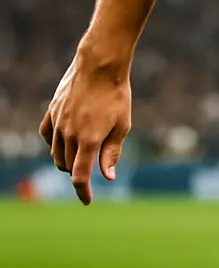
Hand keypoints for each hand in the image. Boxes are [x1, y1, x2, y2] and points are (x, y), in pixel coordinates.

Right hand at [38, 49, 131, 204]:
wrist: (99, 66)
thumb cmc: (116, 95)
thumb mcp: (122, 125)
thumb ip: (112, 152)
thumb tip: (107, 177)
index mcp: (88, 140)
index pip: (79, 176)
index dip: (82, 192)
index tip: (87, 201)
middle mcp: (68, 134)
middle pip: (67, 166)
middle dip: (79, 172)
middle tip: (95, 165)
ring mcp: (57, 122)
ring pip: (56, 153)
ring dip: (68, 159)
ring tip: (84, 152)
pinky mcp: (51, 112)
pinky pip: (47, 136)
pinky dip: (55, 144)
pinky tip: (66, 141)